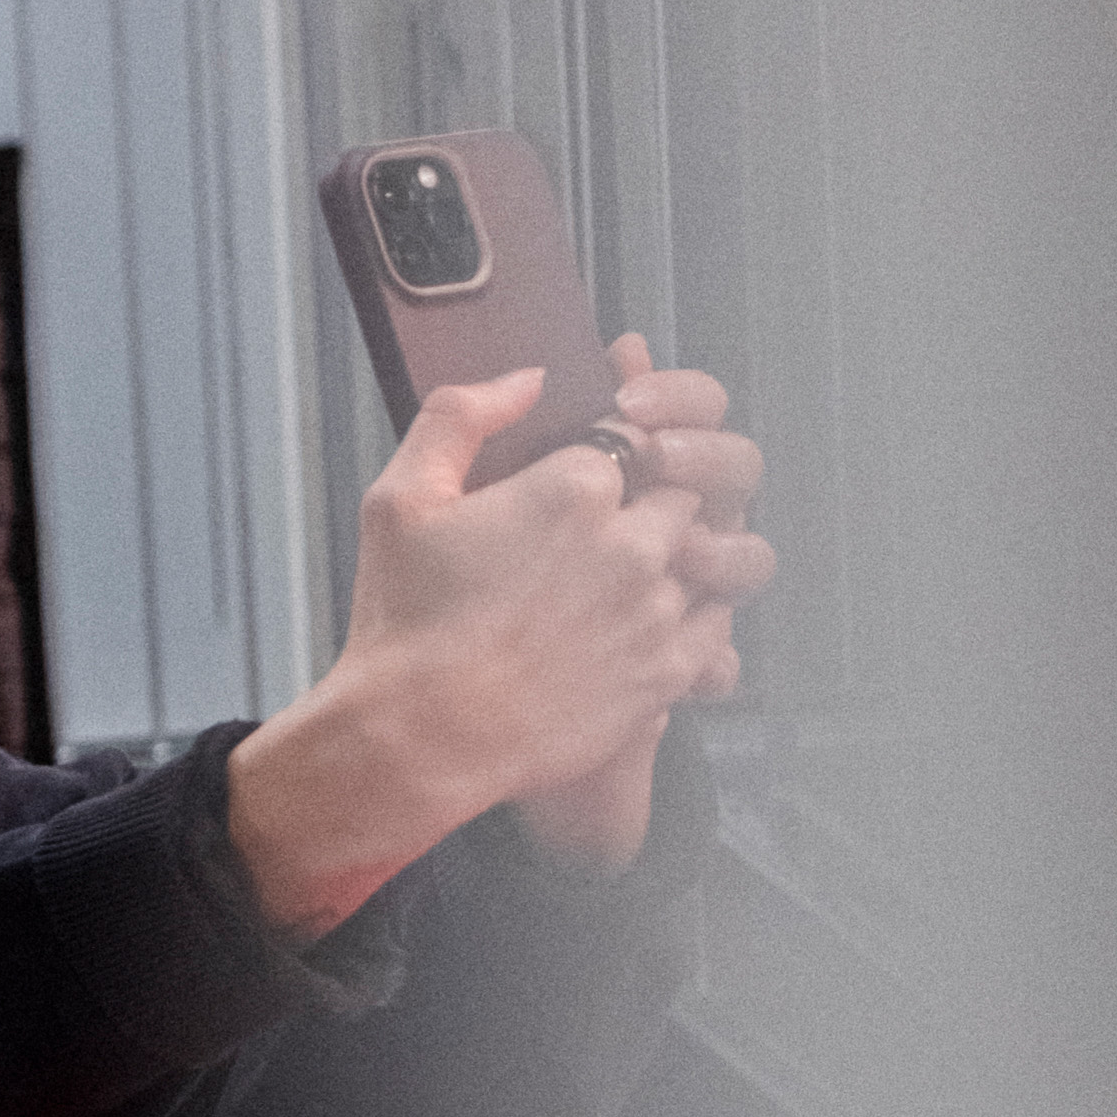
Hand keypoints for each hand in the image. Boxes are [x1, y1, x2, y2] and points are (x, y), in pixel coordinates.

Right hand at [229, 366, 710, 930]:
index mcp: (574, 486)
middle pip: (680, 492)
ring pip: (707, 556)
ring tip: (621, 588)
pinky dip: (693, 622)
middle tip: (600, 536)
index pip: (631, 438)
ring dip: (674, 563)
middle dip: (650, 504)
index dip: (609, 455)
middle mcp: (632, 540)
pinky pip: (718, 627)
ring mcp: (657, 607)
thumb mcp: (398, 499)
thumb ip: (460, 415)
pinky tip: (644, 630)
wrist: (419, 738)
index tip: (578, 484)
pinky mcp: (667, 670)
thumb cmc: (401, 623)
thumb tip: (527, 378)